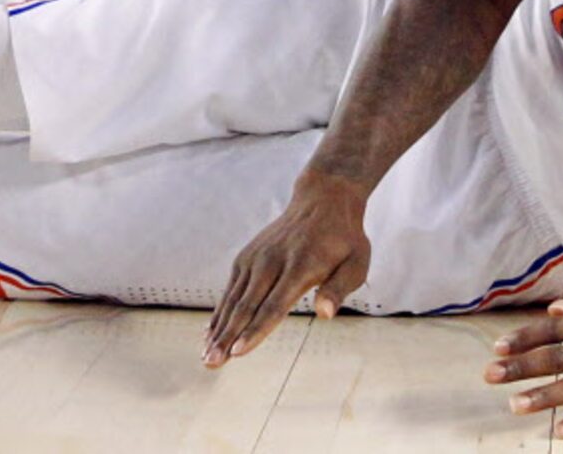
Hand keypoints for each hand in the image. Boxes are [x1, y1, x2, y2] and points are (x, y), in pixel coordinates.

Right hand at [203, 172, 370, 367]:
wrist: (322, 199)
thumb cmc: (344, 239)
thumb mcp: (356, 263)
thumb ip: (339, 289)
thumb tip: (325, 315)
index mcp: (299, 266)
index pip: (273, 306)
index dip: (255, 331)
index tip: (238, 353)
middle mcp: (271, 261)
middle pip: (246, 306)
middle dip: (228, 337)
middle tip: (211, 363)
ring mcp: (256, 257)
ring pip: (234, 299)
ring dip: (218, 329)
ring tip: (206, 356)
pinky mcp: (247, 256)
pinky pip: (231, 288)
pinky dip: (220, 311)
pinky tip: (210, 333)